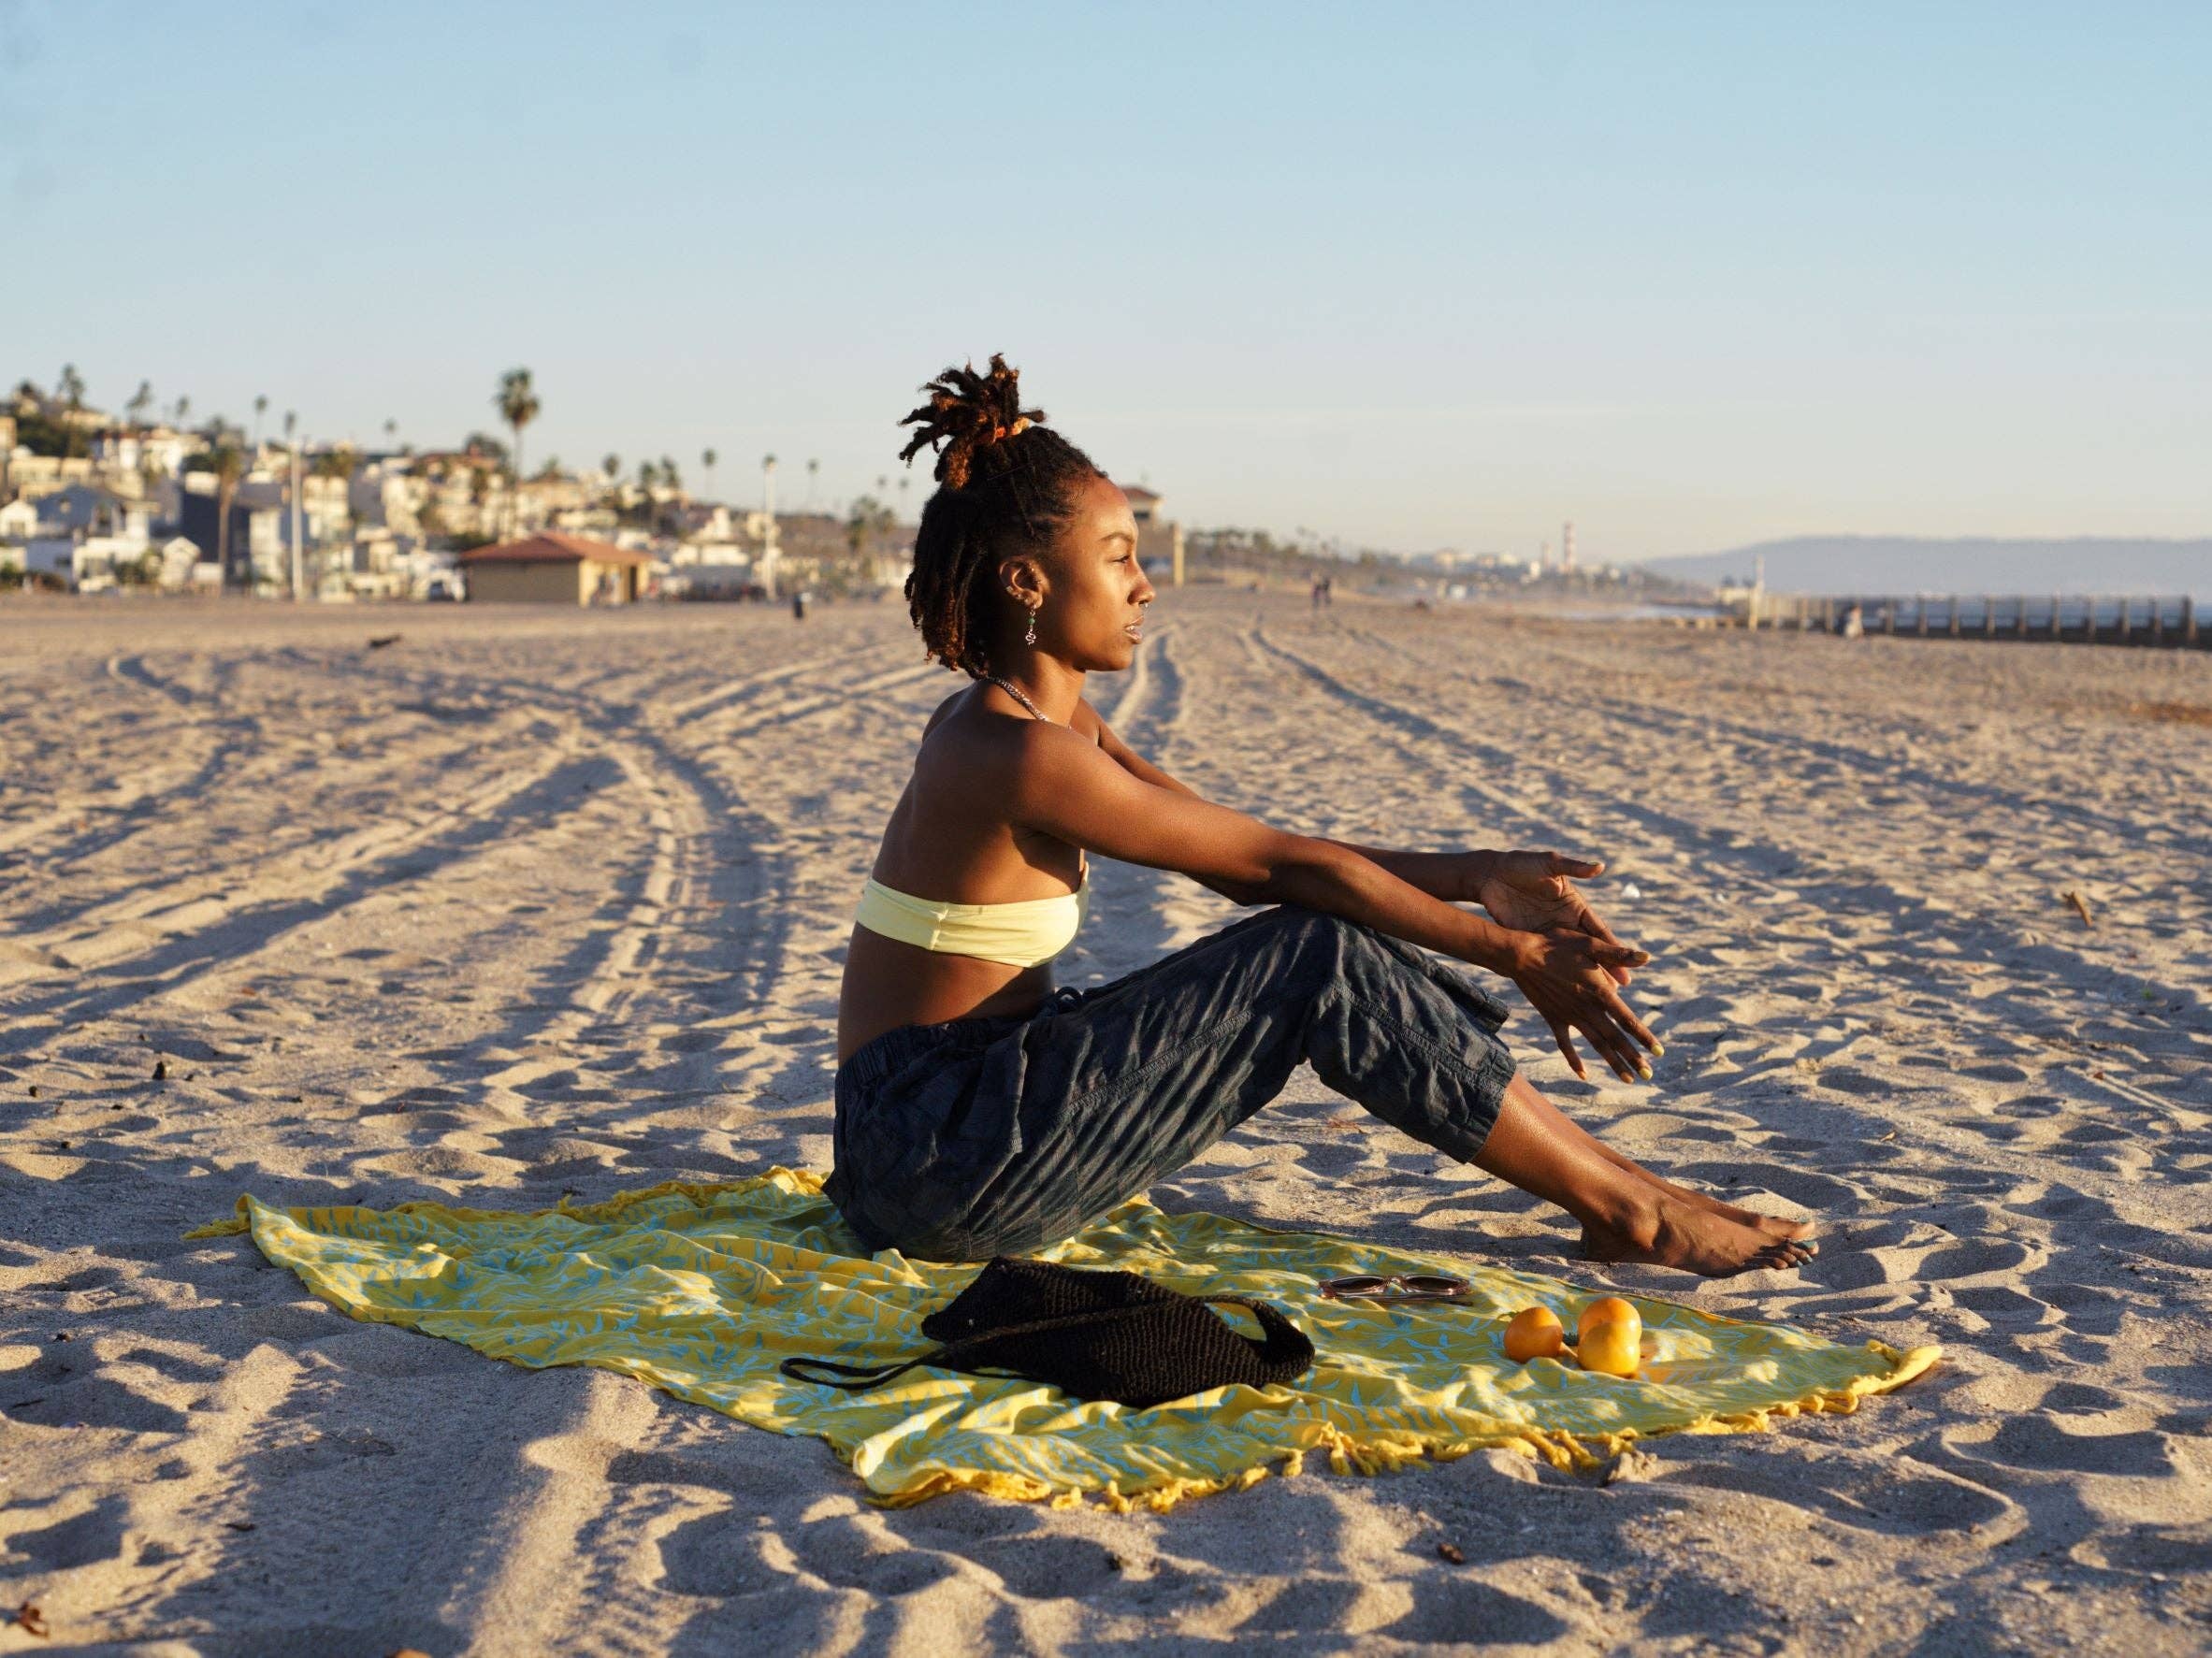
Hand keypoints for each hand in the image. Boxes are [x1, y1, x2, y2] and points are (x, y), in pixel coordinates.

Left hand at [1475, 849, 1636, 985]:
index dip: (1613, 945)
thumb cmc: (1523, 864)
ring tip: (1597, 995)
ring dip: (1583, 976)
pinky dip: (1557, 975)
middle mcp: (1565, 923)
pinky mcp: (1529, 940)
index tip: (1631, 960)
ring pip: (1569, 960)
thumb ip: (1573, 867)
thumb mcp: (1550, 863)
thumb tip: (1600, 867)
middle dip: (1604, 968)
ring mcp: (1547, 934)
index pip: (1599, 930)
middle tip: (1619, 988)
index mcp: (1575, 905)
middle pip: (1588, 950)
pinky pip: (1547, 959)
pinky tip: (1565, 990)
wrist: (1490, 875)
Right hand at [1507, 928, 1658, 1084]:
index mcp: (1599, 992)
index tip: (1659, 1052)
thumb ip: (1618, 954)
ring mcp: (1570, 1016)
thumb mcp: (1589, 943)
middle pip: (1614, 1038)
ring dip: (1613, 1062)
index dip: (1644, 1036)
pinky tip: (1584, 1074)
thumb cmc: (1556, 945)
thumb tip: (1647, 957)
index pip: (1627, 1019)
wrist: (1521, 955)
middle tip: (1648, 1075)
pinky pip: (1565, 1043)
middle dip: (1633, 1057)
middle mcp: (1587, 1008)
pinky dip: (1574, 1060)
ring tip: (1628, 1079)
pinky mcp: (1554, 1018)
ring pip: (1596, 1044)